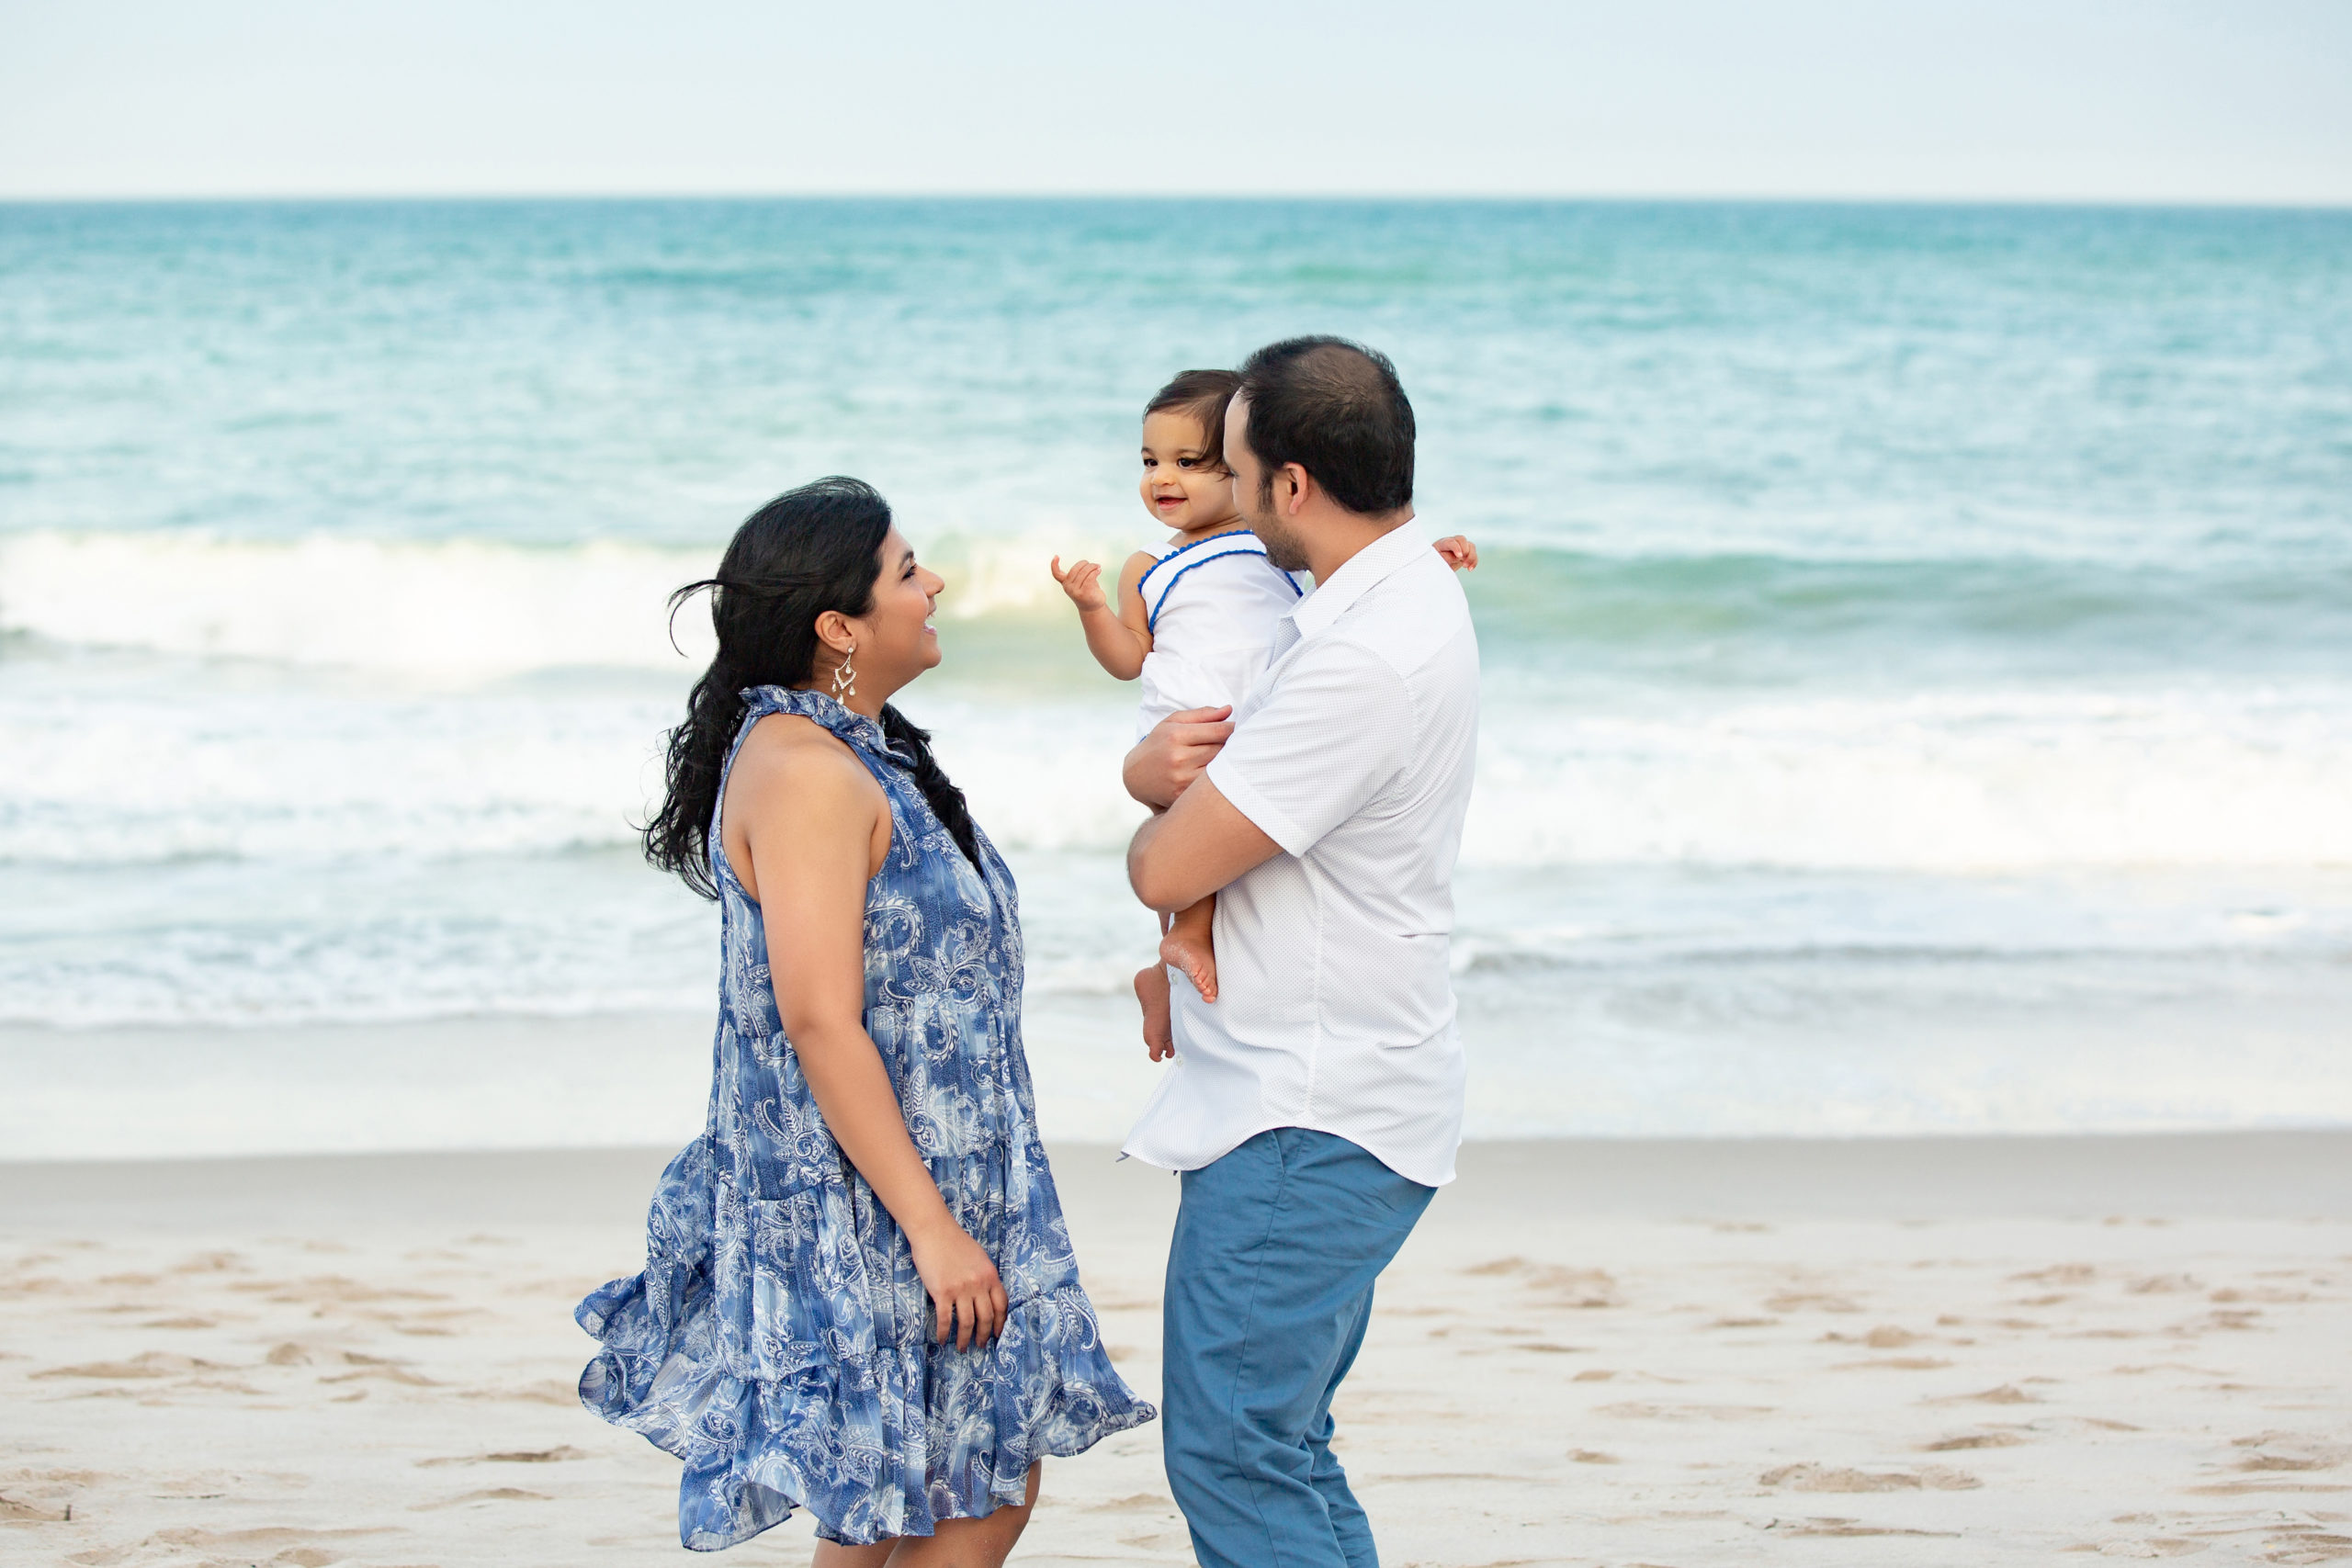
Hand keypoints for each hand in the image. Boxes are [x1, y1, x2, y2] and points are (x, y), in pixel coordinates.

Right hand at [907, 1219, 1006, 1350]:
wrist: (934, 1231)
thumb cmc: (955, 1241)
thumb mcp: (979, 1257)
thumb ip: (984, 1276)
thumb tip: (986, 1295)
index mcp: (990, 1275)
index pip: (1002, 1305)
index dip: (1001, 1323)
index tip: (998, 1334)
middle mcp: (978, 1284)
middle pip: (986, 1317)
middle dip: (985, 1335)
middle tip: (981, 1345)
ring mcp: (960, 1289)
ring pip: (967, 1323)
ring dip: (964, 1339)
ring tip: (962, 1348)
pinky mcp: (942, 1292)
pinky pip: (945, 1319)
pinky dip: (944, 1333)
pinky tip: (942, 1340)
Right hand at [1050, 555, 1108, 612]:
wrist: (1092, 608)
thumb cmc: (1087, 592)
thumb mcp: (1080, 582)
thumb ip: (1079, 574)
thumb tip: (1087, 565)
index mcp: (1065, 583)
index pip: (1056, 574)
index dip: (1054, 565)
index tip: (1056, 556)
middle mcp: (1068, 587)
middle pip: (1075, 569)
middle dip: (1085, 564)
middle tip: (1094, 565)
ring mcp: (1075, 591)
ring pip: (1084, 572)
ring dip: (1092, 567)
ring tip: (1098, 567)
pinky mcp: (1084, 593)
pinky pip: (1090, 577)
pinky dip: (1095, 572)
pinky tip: (1099, 570)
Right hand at [1123, 705, 1233, 809]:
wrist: (1134, 776)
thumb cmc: (1158, 745)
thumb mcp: (1172, 723)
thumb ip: (1201, 715)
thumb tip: (1229, 710)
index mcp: (1176, 735)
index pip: (1217, 730)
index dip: (1234, 729)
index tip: (1242, 729)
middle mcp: (1178, 758)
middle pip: (1221, 750)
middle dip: (1232, 745)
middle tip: (1240, 743)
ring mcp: (1180, 779)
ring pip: (1219, 769)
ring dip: (1227, 763)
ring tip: (1229, 758)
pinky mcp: (1182, 796)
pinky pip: (1210, 786)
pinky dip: (1218, 779)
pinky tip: (1218, 775)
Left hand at [1434, 534, 1477, 570]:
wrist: (1435, 566)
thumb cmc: (1434, 562)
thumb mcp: (1436, 560)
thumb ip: (1446, 557)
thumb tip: (1457, 557)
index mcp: (1442, 543)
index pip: (1451, 542)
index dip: (1456, 548)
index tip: (1459, 557)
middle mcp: (1453, 542)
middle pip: (1462, 539)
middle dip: (1465, 550)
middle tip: (1462, 561)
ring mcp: (1461, 547)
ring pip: (1471, 546)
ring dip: (1471, 556)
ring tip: (1466, 567)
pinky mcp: (1466, 553)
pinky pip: (1474, 555)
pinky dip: (1474, 561)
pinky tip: (1470, 569)